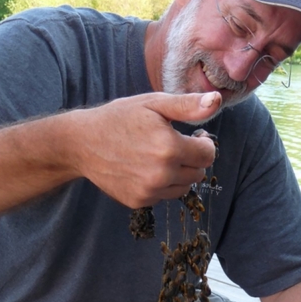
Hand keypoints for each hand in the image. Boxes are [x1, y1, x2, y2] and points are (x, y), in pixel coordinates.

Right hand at [66, 91, 221, 207]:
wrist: (83, 143)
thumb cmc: (119, 118)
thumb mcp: (153, 103)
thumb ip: (188, 105)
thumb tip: (217, 100)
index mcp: (170, 147)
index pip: (208, 154)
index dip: (203, 143)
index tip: (192, 135)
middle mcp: (162, 174)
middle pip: (198, 173)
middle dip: (192, 159)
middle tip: (172, 145)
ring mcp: (150, 191)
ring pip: (184, 188)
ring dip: (179, 174)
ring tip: (159, 157)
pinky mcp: (139, 201)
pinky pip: (164, 196)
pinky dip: (161, 185)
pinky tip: (144, 169)